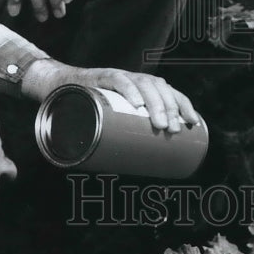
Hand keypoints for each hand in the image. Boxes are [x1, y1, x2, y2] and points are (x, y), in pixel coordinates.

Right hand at [21, 59, 199, 132]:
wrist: (59, 90)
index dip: (184, 104)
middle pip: (160, 88)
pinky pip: (118, 80)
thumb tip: (138, 177)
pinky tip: (137, 103)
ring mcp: (119, 76)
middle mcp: (134, 79)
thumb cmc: (89, 113)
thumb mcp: (111, 125)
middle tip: (174, 130)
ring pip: (144, 83)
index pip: (170, 91)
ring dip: (156, 102)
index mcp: (142, 88)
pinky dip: (129, 90)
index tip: (193, 123)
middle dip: (171, 108)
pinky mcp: (100, 77)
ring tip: (161, 123)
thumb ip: (122, 142)